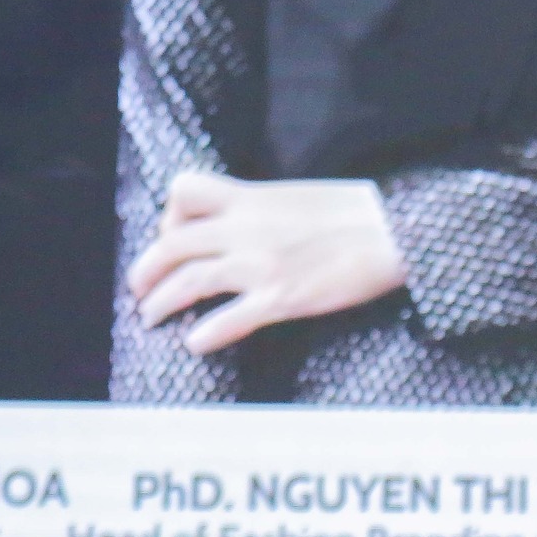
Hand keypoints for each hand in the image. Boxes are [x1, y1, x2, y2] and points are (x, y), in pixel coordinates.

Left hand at [126, 171, 406, 353]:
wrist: (396, 232)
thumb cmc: (364, 214)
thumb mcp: (304, 196)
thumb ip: (271, 210)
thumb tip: (261, 227)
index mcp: (252, 198)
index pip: (185, 191)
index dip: (169, 214)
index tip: (173, 234)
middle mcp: (246, 229)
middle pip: (172, 245)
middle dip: (146, 270)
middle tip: (140, 290)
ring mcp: (260, 265)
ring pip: (187, 283)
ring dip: (160, 303)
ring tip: (151, 318)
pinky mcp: (280, 298)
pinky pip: (225, 320)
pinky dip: (202, 335)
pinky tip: (195, 344)